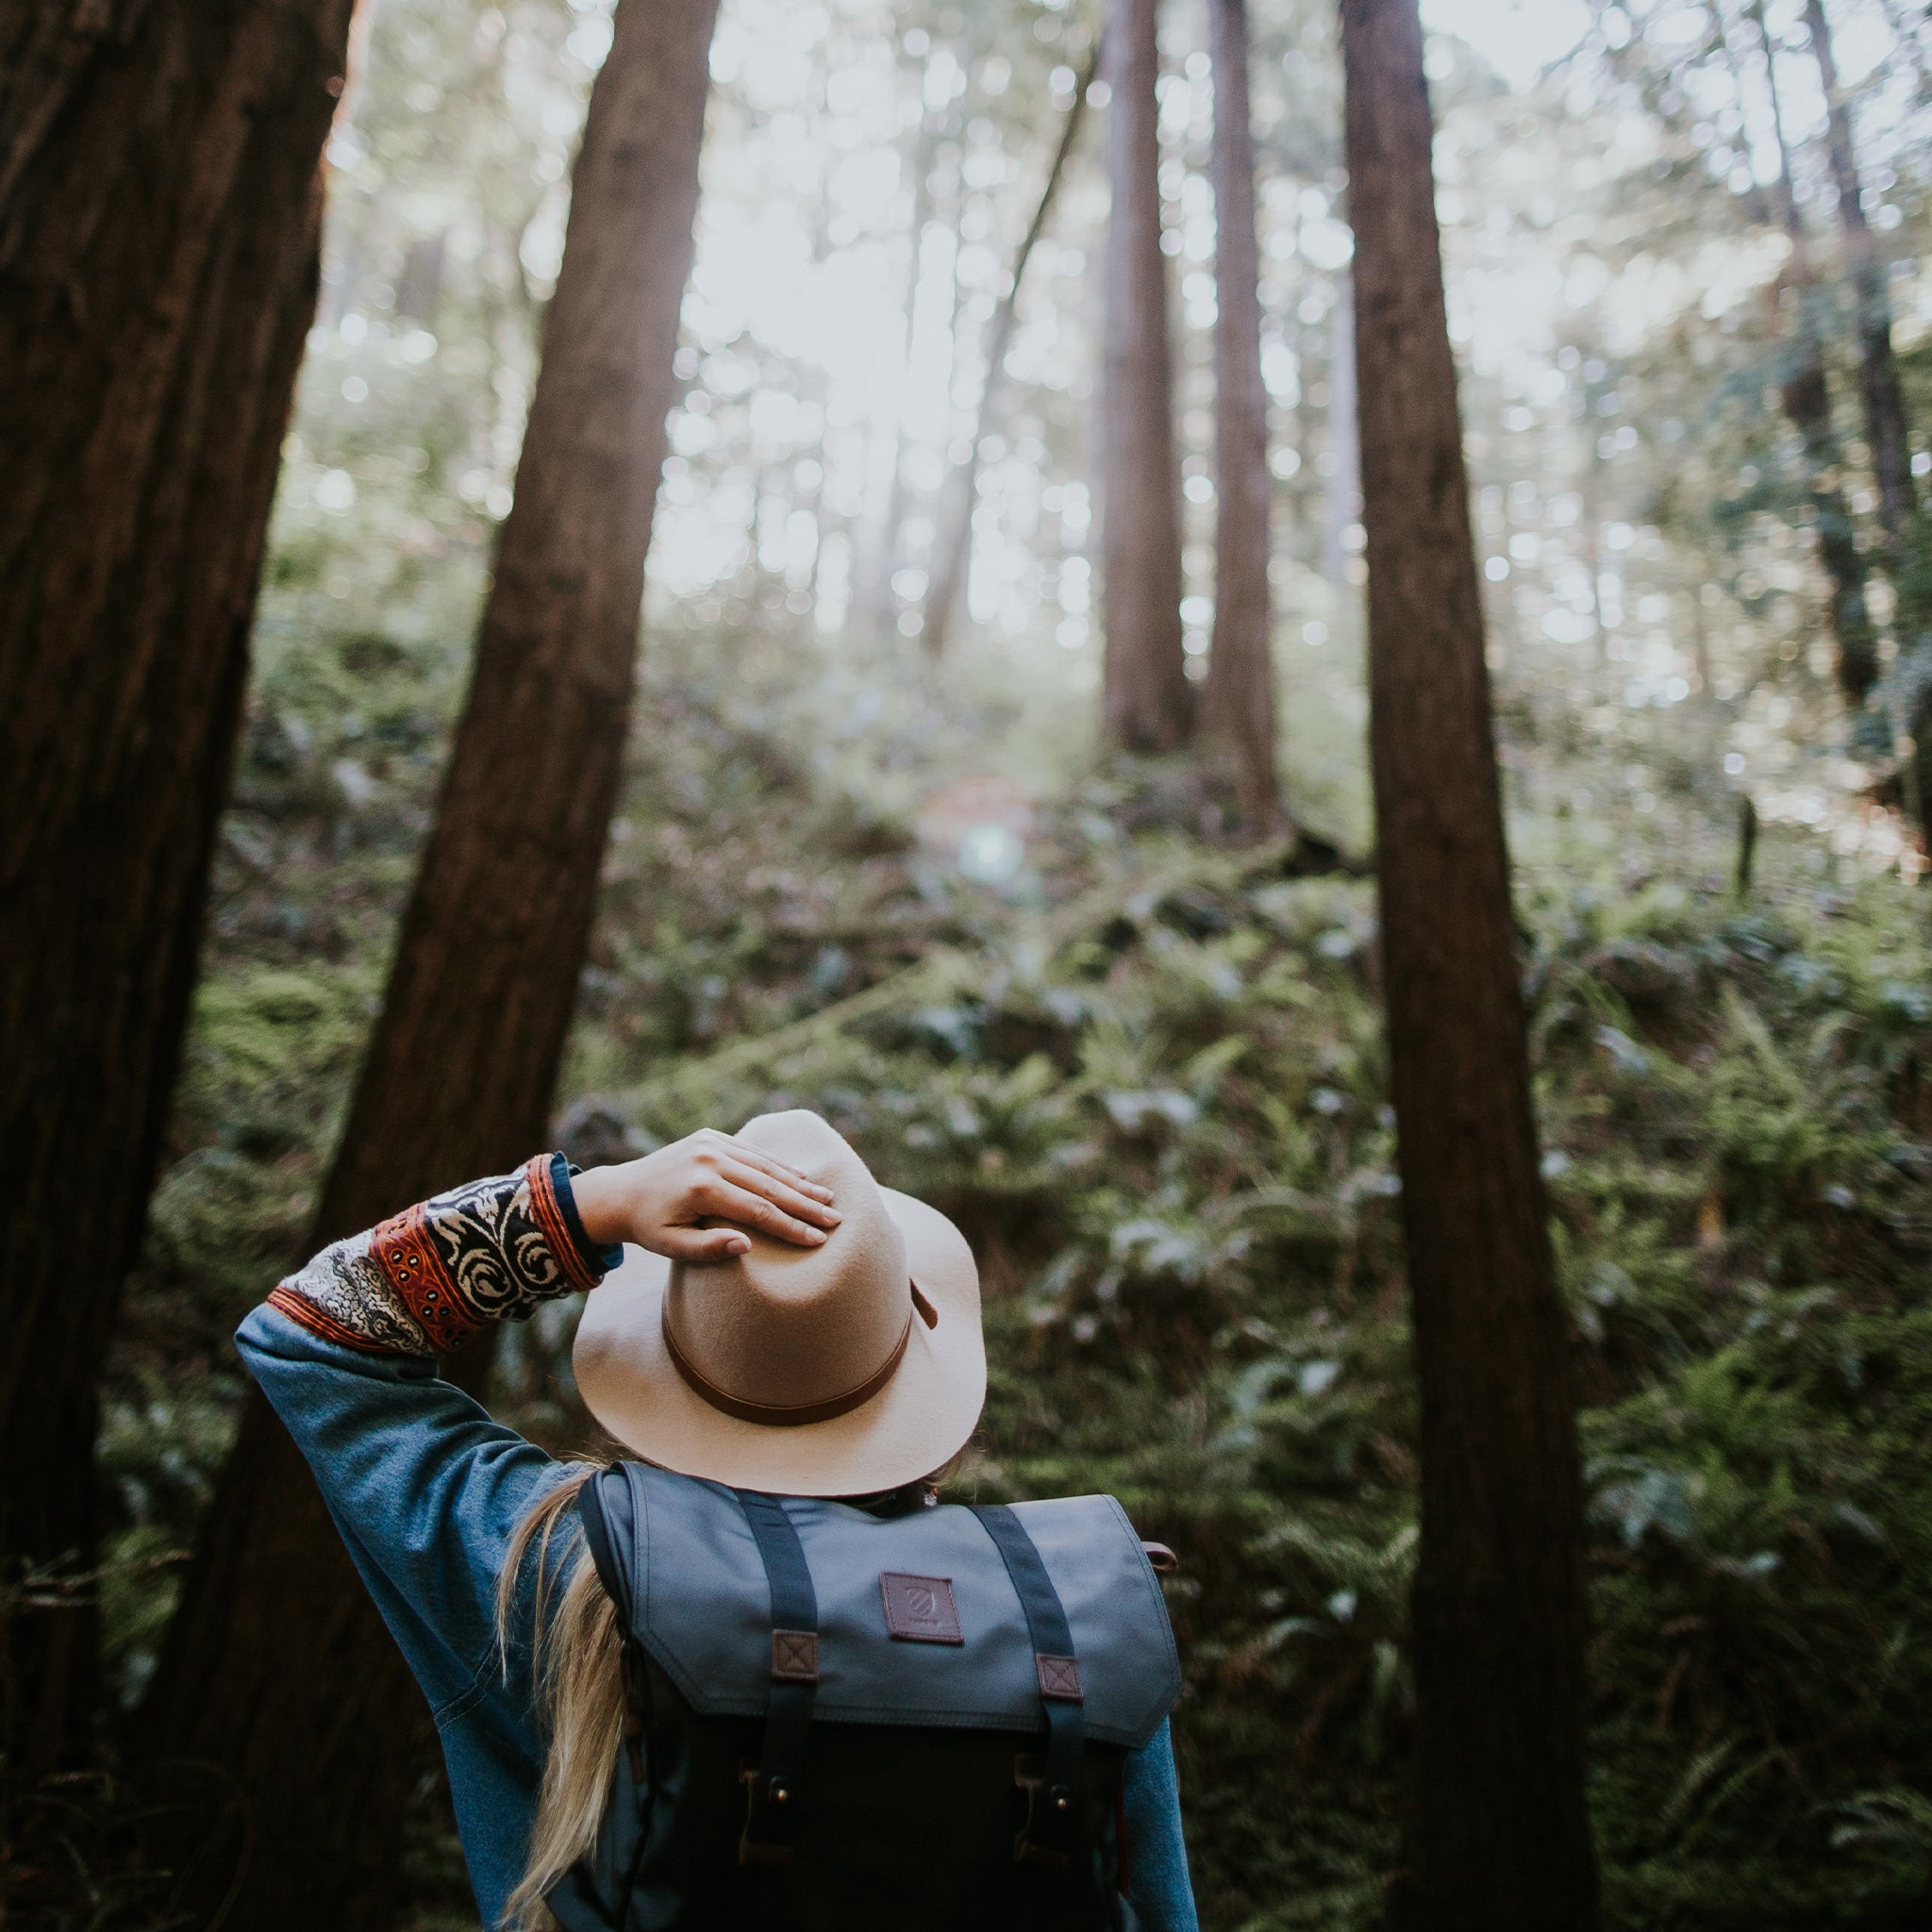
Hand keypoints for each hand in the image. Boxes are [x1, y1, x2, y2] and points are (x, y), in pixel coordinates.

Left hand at [568, 1128, 839, 1262]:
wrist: (620, 1192)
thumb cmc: (648, 1227)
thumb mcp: (670, 1246)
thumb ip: (708, 1248)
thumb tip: (746, 1245)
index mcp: (701, 1188)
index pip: (758, 1210)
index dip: (790, 1226)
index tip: (817, 1239)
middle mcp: (709, 1159)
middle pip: (768, 1185)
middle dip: (805, 1204)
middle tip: (835, 1219)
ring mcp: (711, 1144)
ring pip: (764, 1165)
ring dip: (798, 1183)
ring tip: (827, 1198)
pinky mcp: (710, 1136)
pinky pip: (751, 1152)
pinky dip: (777, 1165)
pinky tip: (800, 1176)